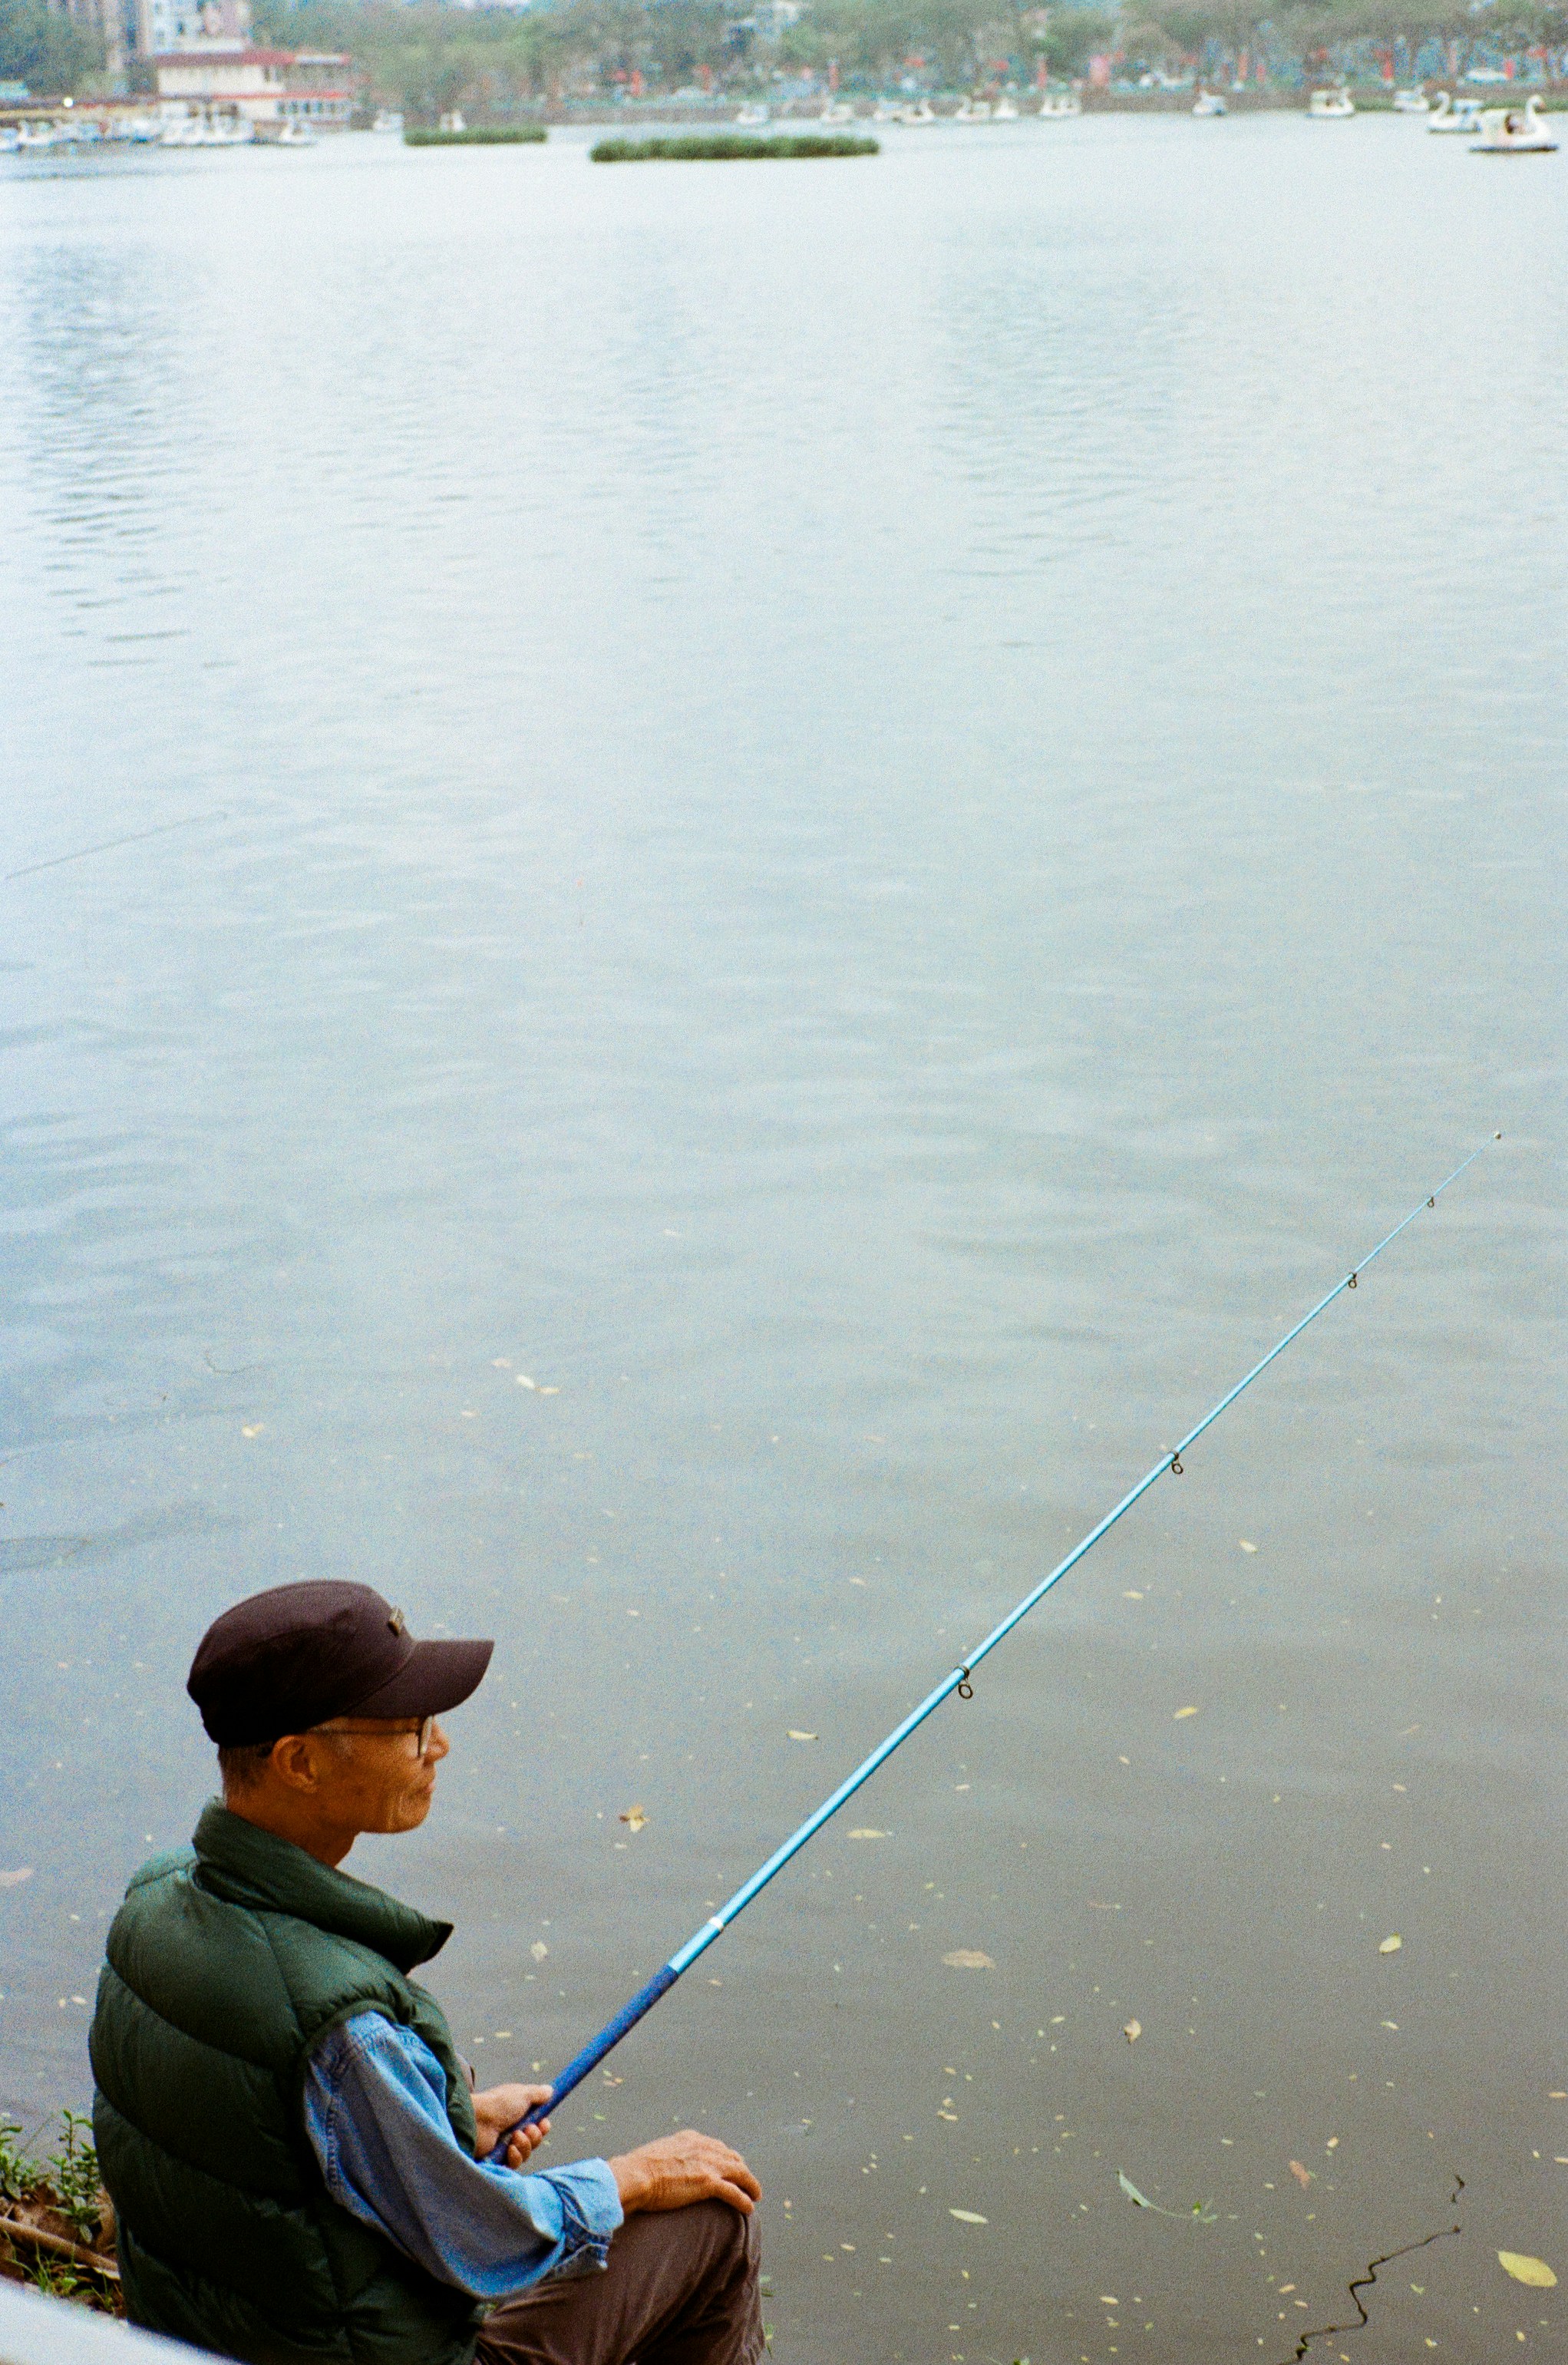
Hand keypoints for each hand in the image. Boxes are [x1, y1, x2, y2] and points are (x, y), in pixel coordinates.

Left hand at [472, 2084, 552, 2168]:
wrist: (475, 2121)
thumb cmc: (497, 2104)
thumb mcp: (522, 2094)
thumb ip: (537, 2094)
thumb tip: (550, 2091)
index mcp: (516, 2114)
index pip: (536, 2124)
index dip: (542, 2126)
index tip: (544, 2123)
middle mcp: (510, 2130)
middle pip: (534, 2140)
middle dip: (535, 2136)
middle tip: (528, 2129)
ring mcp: (503, 2145)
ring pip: (526, 2152)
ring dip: (525, 2145)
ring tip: (515, 2136)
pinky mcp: (497, 2160)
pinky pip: (515, 2163)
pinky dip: (516, 2156)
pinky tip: (509, 2149)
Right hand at [608, 2130, 760, 2216]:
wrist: (637, 2174)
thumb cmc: (638, 2169)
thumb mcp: (656, 2154)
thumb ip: (667, 2156)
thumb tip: (662, 2167)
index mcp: (691, 2138)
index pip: (717, 2146)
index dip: (727, 2158)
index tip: (732, 2166)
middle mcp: (703, 2146)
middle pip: (732, 2158)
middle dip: (742, 2170)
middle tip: (747, 2182)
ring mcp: (707, 2163)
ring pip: (739, 2173)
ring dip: (750, 2184)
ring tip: (755, 2195)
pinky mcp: (708, 2182)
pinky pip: (734, 2192)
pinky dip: (744, 2199)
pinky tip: (749, 2208)